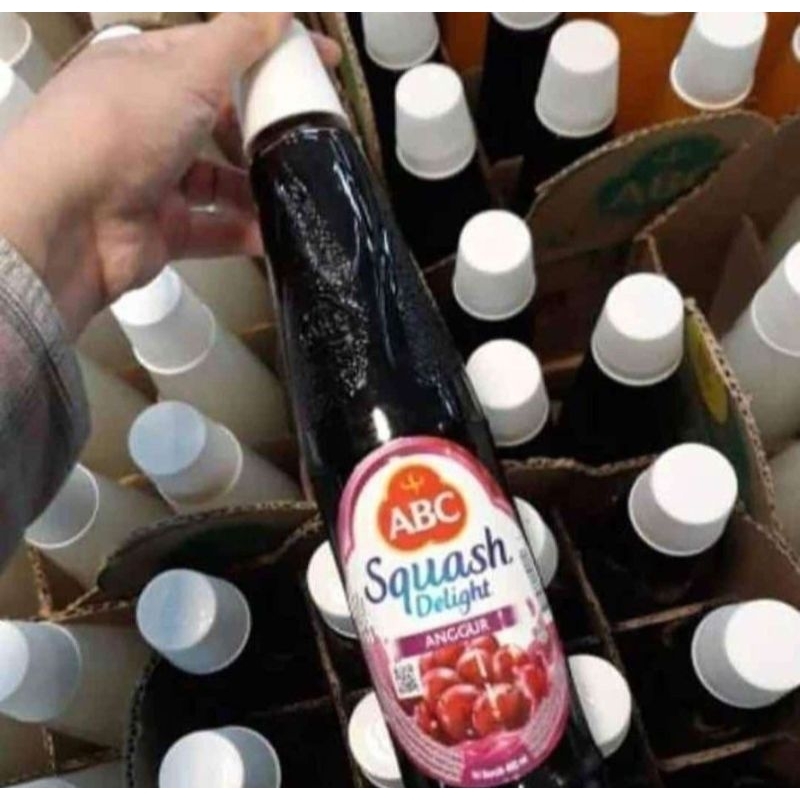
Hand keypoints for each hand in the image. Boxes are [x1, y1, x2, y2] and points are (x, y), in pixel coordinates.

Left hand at [0, 13, 339, 336]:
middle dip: (265, 128)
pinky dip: (244, 232)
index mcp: (146, 70)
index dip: (270, 53)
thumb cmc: (114, 130)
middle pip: (221, 120)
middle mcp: (148, 122)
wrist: (65, 221)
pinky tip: (274, 232)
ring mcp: (154, 178)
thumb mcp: (184, 71)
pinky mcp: (162, 230)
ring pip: (220, 180)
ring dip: (257, 186)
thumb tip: (279, 11)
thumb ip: (238, 42)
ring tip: (298, 187)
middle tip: (312, 134)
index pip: (218, 53)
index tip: (321, 63)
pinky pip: (214, 229)